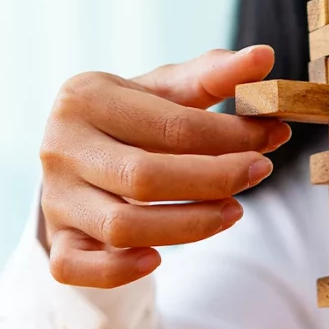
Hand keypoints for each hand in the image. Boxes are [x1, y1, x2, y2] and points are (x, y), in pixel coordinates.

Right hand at [39, 46, 288, 287]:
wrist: (80, 156)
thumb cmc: (134, 119)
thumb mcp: (168, 92)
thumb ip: (214, 74)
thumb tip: (264, 57)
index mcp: (84, 96)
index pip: (170, 124)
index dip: (231, 136)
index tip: (273, 138)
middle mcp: (60, 146)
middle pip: (144, 177)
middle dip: (214, 179)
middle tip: (260, 173)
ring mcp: (54, 197)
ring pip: (121, 226)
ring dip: (187, 226)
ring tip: (234, 212)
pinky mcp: (56, 240)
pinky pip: (78, 267)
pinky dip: (119, 271)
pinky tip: (158, 259)